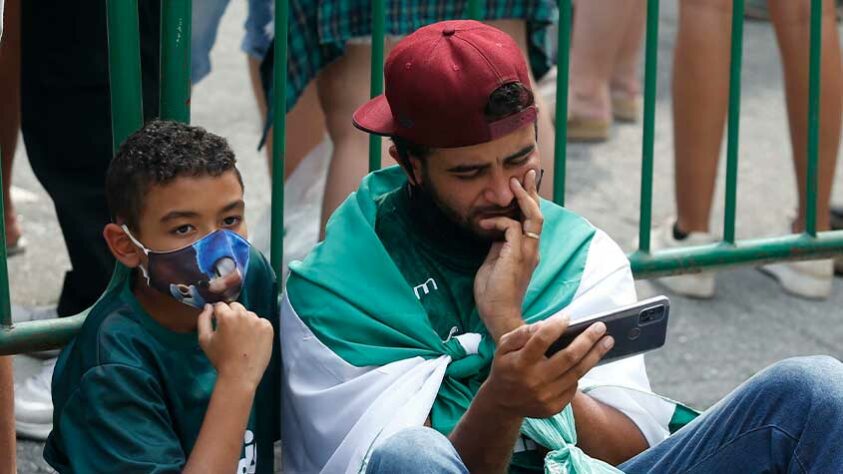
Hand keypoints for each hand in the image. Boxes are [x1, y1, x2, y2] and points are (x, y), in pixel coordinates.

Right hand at [197, 302, 273, 388]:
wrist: (240, 375)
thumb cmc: (220, 358)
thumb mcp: (205, 339)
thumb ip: (203, 319)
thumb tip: (208, 306)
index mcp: (227, 316)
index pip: (221, 306)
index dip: (218, 315)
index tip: (219, 325)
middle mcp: (243, 314)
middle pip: (236, 307)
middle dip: (232, 315)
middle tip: (231, 332)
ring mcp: (258, 320)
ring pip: (248, 314)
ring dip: (244, 321)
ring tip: (242, 339)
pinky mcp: (268, 327)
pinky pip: (260, 322)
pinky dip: (256, 328)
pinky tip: (252, 341)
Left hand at [474, 169, 543, 341]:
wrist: (498, 314)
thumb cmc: (493, 294)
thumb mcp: (494, 263)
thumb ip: (499, 247)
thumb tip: (496, 232)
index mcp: (527, 252)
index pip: (531, 222)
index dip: (528, 202)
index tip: (523, 184)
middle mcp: (532, 250)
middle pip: (538, 215)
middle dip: (532, 192)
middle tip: (528, 172)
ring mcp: (527, 253)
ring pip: (533, 217)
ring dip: (523, 198)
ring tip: (513, 183)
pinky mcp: (517, 255)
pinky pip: (513, 227)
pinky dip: (499, 222)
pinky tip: (484, 224)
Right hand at [482, 314, 613, 418]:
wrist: (502, 403)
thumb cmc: (505, 368)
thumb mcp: (503, 346)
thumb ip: (522, 333)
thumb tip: (547, 323)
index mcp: (520, 363)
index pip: (541, 340)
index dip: (555, 326)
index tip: (568, 316)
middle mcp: (535, 381)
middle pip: (569, 357)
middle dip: (588, 339)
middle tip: (601, 326)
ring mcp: (546, 396)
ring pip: (578, 372)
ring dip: (595, 354)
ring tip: (607, 340)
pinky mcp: (555, 406)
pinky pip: (574, 385)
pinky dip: (581, 371)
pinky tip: (587, 360)